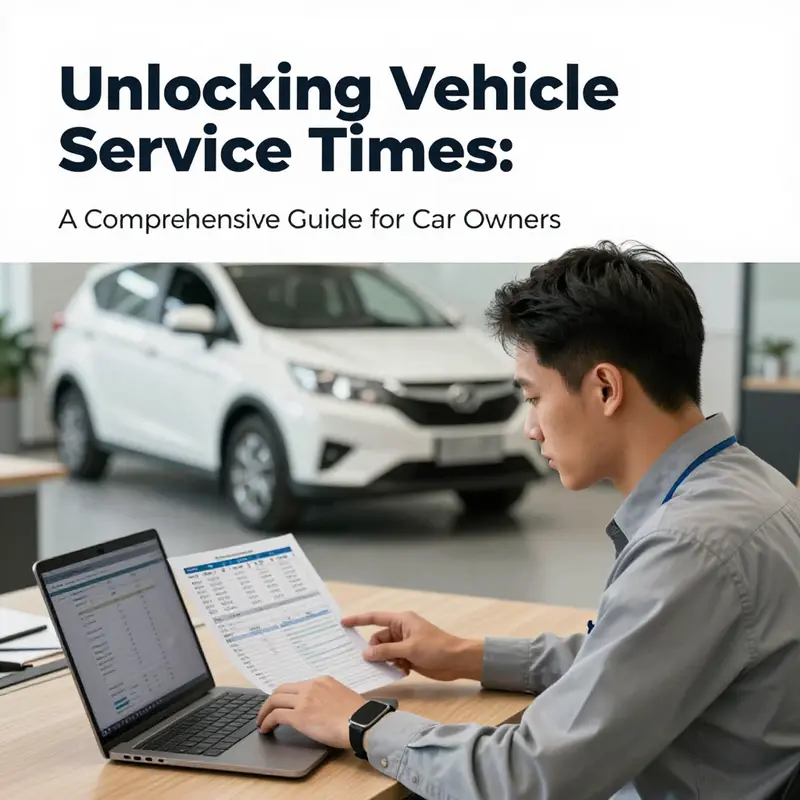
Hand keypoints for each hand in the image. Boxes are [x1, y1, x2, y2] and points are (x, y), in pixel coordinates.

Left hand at [256, 676, 364, 748]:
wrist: (361, 722)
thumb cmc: (357, 715)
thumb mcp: (342, 696)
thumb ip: (327, 696)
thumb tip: (320, 707)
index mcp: (321, 681)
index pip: (296, 685)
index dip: (285, 695)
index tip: (281, 703)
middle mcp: (310, 686)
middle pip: (281, 689)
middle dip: (270, 701)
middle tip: (266, 711)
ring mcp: (304, 700)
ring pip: (274, 700)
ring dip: (264, 711)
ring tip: (261, 722)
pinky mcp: (299, 716)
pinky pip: (275, 716)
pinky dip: (266, 722)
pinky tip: (265, 729)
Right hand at [341, 610, 483, 681]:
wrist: (457, 661)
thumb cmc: (435, 649)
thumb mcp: (409, 649)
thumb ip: (386, 651)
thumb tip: (366, 653)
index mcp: (401, 621)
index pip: (374, 618)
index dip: (358, 620)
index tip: (343, 623)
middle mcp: (401, 630)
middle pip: (378, 639)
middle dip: (376, 650)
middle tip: (374, 662)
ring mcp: (405, 644)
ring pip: (385, 651)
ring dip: (387, 661)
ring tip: (397, 667)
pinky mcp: (409, 656)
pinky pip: (393, 660)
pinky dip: (395, 666)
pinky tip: (404, 671)